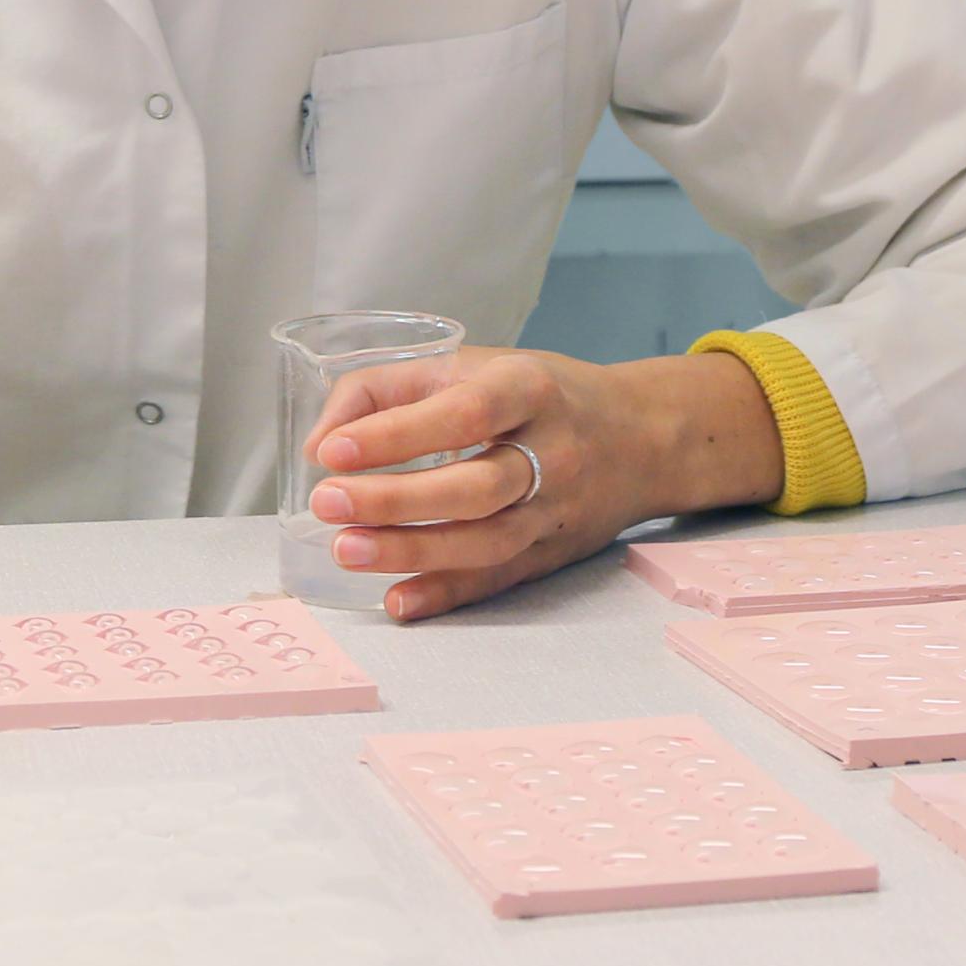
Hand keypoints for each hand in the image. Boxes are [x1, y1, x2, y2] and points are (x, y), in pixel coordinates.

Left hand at [304, 344, 783, 620]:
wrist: (643, 435)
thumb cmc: (537, 394)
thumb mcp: (469, 364)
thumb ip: (385, 389)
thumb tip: (321, 445)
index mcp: (527, 388)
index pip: (462, 414)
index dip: (395, 435)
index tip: (333, 452)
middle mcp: (552, 451)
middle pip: (475, 487)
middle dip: (396, 499)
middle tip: (328, 503)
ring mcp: (557, 509)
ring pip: (487, 541)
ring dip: (413, 552)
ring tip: (346, 550)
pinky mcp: (555, 552)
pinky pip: (499, 579)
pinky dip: (448, 594)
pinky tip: (399, 601)